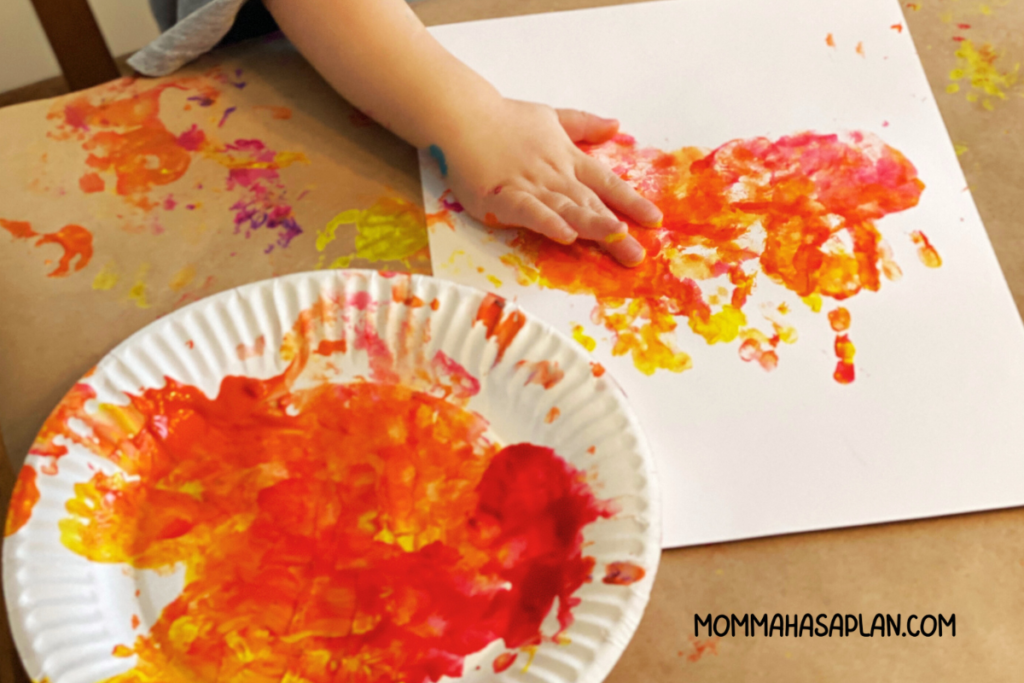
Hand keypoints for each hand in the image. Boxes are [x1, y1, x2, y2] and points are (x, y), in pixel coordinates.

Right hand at [435, 99, 662, 266]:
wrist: (462, 113)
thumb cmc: (503, 117)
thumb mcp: (551, 117)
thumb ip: (583, 125)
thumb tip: (616, 125)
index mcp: (567, 159)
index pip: (606, 183)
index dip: (631, 202)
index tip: (655, 221)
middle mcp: (554, 175)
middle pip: (591, 204)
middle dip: (616, 230)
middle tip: (639, 254)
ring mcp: (529, 185)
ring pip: (566, 208)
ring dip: (592, 224)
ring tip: (616, 239)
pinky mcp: (502, 196)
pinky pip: (529, 211)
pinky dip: (548, 222)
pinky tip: (566, 236)